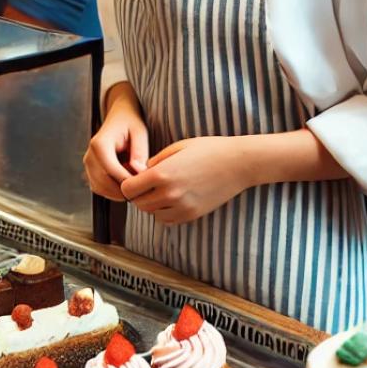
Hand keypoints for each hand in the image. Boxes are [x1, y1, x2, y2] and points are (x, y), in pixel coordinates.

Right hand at [83, 93, 149, 201]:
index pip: (111, 170)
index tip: (143, 185)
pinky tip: (125, 183)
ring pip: (100, 188)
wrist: (119, 117)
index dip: (127, 181)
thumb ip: (139, 152)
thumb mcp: (140, 132)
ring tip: (134, 184)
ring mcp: (88, 164)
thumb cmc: (130, 123)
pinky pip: (99, 188)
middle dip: (123, 190)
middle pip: (104, 183)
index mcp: (100, 144)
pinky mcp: (90, 171)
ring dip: (117, 192)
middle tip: (141, 189)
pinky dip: (112, 191)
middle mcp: (90, 155)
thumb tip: (138, 171)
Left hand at [119, 137, 249, 224]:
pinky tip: (173, 199)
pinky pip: (167, 220)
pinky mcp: (192, 215)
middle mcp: (169, 193)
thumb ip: (154, 161)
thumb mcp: (178, 147)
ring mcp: (181, 207)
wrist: (238, 164)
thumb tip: (138, 172)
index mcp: (162, 174)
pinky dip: (164, 212)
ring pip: (152, 213)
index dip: (129, 183)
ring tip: (163, 190)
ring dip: (152, 204)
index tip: (136, 177)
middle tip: (148, 184)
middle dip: (139, 194)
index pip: (128, 189)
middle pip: (138, 203)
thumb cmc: (209, 149)